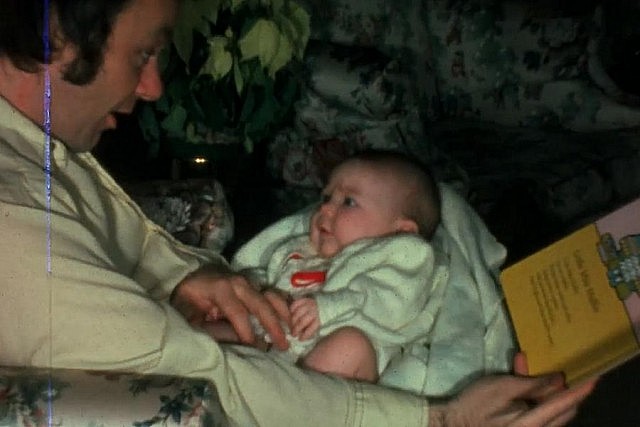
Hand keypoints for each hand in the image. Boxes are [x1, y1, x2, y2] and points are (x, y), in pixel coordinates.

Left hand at [171, 264, 289, 349]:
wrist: (188, 276)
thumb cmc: (188, 300)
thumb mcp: (189, 317)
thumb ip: (209, 330)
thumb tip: (236, 345)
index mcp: (220, 289)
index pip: (238, 312)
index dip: (247, 332)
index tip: (256, 349)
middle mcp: (238, 283)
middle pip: (261, 304)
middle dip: (274, 326)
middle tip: (283, 346)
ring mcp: (249, 282)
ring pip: (272, 296)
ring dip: (284, 315)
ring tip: (293, 332)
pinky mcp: (254, 284)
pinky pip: (274, 294)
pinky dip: (284, 307)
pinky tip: (290, 321)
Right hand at [290, 297, 319, 339]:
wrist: (325, 305)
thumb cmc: (319, 319)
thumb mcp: (318, 326)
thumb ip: (311, 331)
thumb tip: (301, 337)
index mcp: (319, 319)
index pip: (312, 328)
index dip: (305, 335)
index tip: (300, 339)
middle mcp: (314, 311)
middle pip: (303, 321)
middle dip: (296, 329)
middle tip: (293, 334)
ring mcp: (309, 304)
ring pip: (298, 313)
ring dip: (293, 320)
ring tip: (291, 325)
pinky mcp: (305, 299)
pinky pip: (295, 304)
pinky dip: (292, 309)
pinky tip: (291, 314)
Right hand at [428, 354, 596, 426]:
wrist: (453, 424)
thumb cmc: (475, 405)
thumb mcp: (501, 387)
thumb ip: (531, 383)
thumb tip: (558, 379)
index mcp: (533, 423)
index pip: (565, 404)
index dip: (580, 389)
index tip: (595, 376)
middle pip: (564, 411)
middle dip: (565, 389)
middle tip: (560, 367)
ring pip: (554, 413)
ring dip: (550, 392)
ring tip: (532, 371)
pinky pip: (542, 415)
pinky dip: (539, 398)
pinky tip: (525, 381)